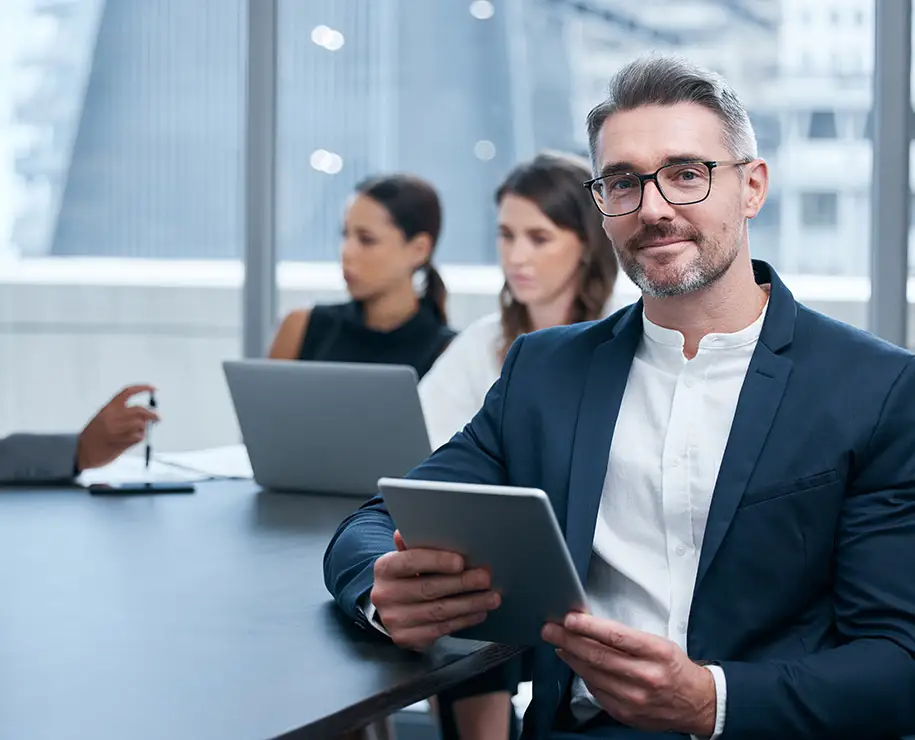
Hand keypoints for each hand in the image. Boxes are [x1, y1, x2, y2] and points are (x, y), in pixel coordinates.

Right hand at [76, 385, 158, 471]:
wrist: (81, 452)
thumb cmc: (94, 435)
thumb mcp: (103, 418)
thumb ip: (121, 415)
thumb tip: (145, 417)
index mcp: (108, 408)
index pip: (128, 392)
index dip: (143, 388)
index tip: (154, 388)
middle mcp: (113, 416)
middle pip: (140, 410)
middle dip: (152, 414)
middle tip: (158, 418)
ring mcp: (117, 429)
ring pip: (141, 424)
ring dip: (144, 428)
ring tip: (137, 433)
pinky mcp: (121, 441)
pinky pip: (139, 436)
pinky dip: (139, 438)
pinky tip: (132, 440)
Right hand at [370, 530, 501, 650]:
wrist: (389, 608)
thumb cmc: (405, 576)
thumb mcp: (406, 557)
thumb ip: (416, 544)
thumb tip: (423, 526)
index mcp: (384, 568)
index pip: (410, 562)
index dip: (436, 561)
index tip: (460, 561)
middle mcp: (385, 595)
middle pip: (428, 588)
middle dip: (462, 583)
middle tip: (486, 578)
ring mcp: (395, 620)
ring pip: (439, 611)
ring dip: (470, 604)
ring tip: (492, 597)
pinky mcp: (406, 639)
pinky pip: (441, 629)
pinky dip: (464, 620)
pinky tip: (479, 612)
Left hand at [542, 613, 715, 736]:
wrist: (696, 703)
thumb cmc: (674, 667)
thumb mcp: (659, 643)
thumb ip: (627, 638)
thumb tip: (590, 627)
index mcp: (657, 653)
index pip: (616, 636)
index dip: (589, 627)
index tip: (569, 618)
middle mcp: (646, 677)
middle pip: (598, 656)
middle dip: (569, 640)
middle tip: (550, 629)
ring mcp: (634, 699)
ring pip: (592, 674)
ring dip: (571, 657)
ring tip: (559, 643)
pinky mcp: (625, 714)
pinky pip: (596, 691)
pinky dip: (583, 675)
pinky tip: (576, 664)